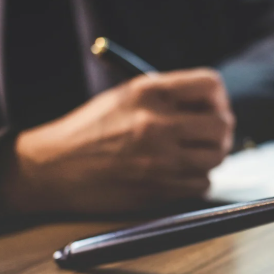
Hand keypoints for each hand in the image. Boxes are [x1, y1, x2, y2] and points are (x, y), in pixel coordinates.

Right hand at [0, 68, 234, 212]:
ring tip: (192, 154)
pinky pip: (202, 183)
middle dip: (220, 129)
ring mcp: (160, 158)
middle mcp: (157, 123)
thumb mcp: (126, 97)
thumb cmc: (90, 130)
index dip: (217, 97)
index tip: (211, 106)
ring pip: (217, 156)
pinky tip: (178, 173)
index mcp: (149, 92)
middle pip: (222, 124)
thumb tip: (212, 104)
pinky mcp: (159, 188)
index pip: (210, 85)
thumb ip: (169, 96)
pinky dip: (196, 179)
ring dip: (210, 155)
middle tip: (209, 134)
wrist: (52, 168)